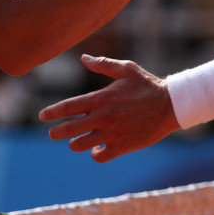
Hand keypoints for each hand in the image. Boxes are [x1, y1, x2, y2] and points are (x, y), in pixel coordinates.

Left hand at [38, 55, 180, 161]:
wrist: (171, 105)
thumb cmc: (148, 85)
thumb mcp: (126, 69)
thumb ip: (103, 64)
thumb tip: (83, 58)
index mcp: (101, 98)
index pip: (68, 107)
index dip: (52, 112)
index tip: (42, 116)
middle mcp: (102, 117)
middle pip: (68, 129)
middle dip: (56, 132)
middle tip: (53, 134)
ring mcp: (111, 133)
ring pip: (80, 145)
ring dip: (75, 143)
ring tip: (77, 141)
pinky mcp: (122, 146)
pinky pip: (99, 156)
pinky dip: (95, 154)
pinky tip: (97, 149)